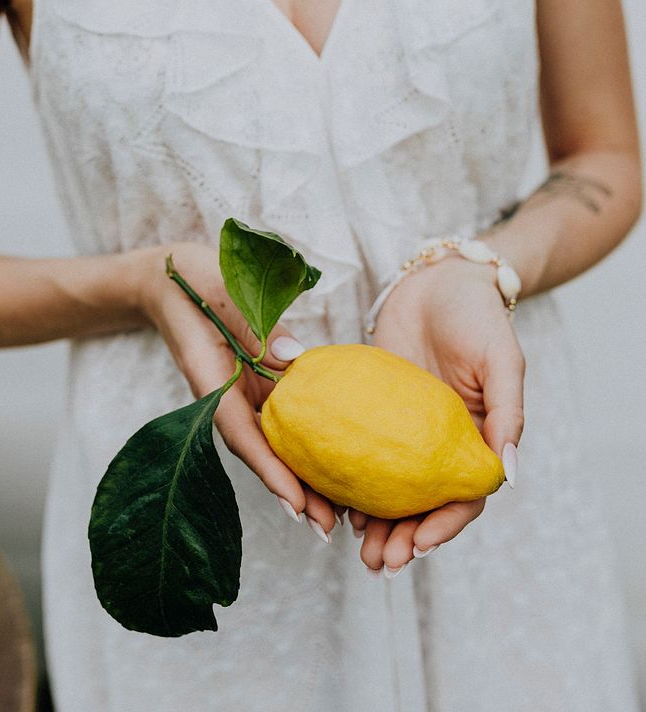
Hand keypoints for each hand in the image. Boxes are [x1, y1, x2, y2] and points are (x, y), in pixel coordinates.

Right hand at [130, 241, 337, 540]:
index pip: (242, 435)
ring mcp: (238, 394)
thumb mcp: (223, 291)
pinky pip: (279, 420)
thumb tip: (294, 359)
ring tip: (338, 512)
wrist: (168, 277)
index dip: (270, 472)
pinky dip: (301, 444)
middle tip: (330, 526)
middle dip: (293, 490)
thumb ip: (254, 325)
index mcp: (210, 381)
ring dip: (301, 475)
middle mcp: (224, 397)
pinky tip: (330, 462)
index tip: (297, 507)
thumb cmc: (193, 279)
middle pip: (261, 452)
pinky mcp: (251, 385)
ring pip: (272, 442)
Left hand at [351, 255, 524, 575]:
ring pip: (390, 486)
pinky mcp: (373, 408)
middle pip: (424, 502)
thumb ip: (508, 413)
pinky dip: (350, 480)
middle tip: (377, 562)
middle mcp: (440, 440)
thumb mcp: (502, 359)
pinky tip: (331, 500)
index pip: (466, 495)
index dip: (446, 525)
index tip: (418, 544)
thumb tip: (509, 473)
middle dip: (403, 537)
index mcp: (477, 437)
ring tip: (354, 548)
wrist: (438, 278)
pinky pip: (361, 450)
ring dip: (375, 522)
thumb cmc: (477, 316)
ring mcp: (405, 427)